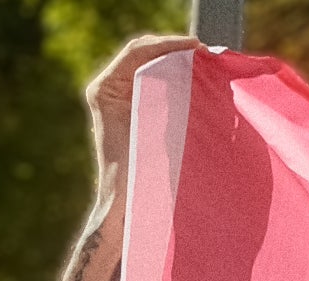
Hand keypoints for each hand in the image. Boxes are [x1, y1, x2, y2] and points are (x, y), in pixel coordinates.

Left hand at [83, 32, 202, 196]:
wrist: (127, 207)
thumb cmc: (136, 177)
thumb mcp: (152, 131)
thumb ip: (164, 97)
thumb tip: (189, 70)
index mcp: (104, 89)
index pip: (137, 52)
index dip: (168, 45)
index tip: (195, 46)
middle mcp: (108, 88)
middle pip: (144, 55)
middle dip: (174, 50)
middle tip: (204, 53)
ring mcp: (119, 98)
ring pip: (151, 67)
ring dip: (176, 63)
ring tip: (202, 63)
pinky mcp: (133, 109)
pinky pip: (155, 84)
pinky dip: (174, 79)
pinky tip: (194, 81)